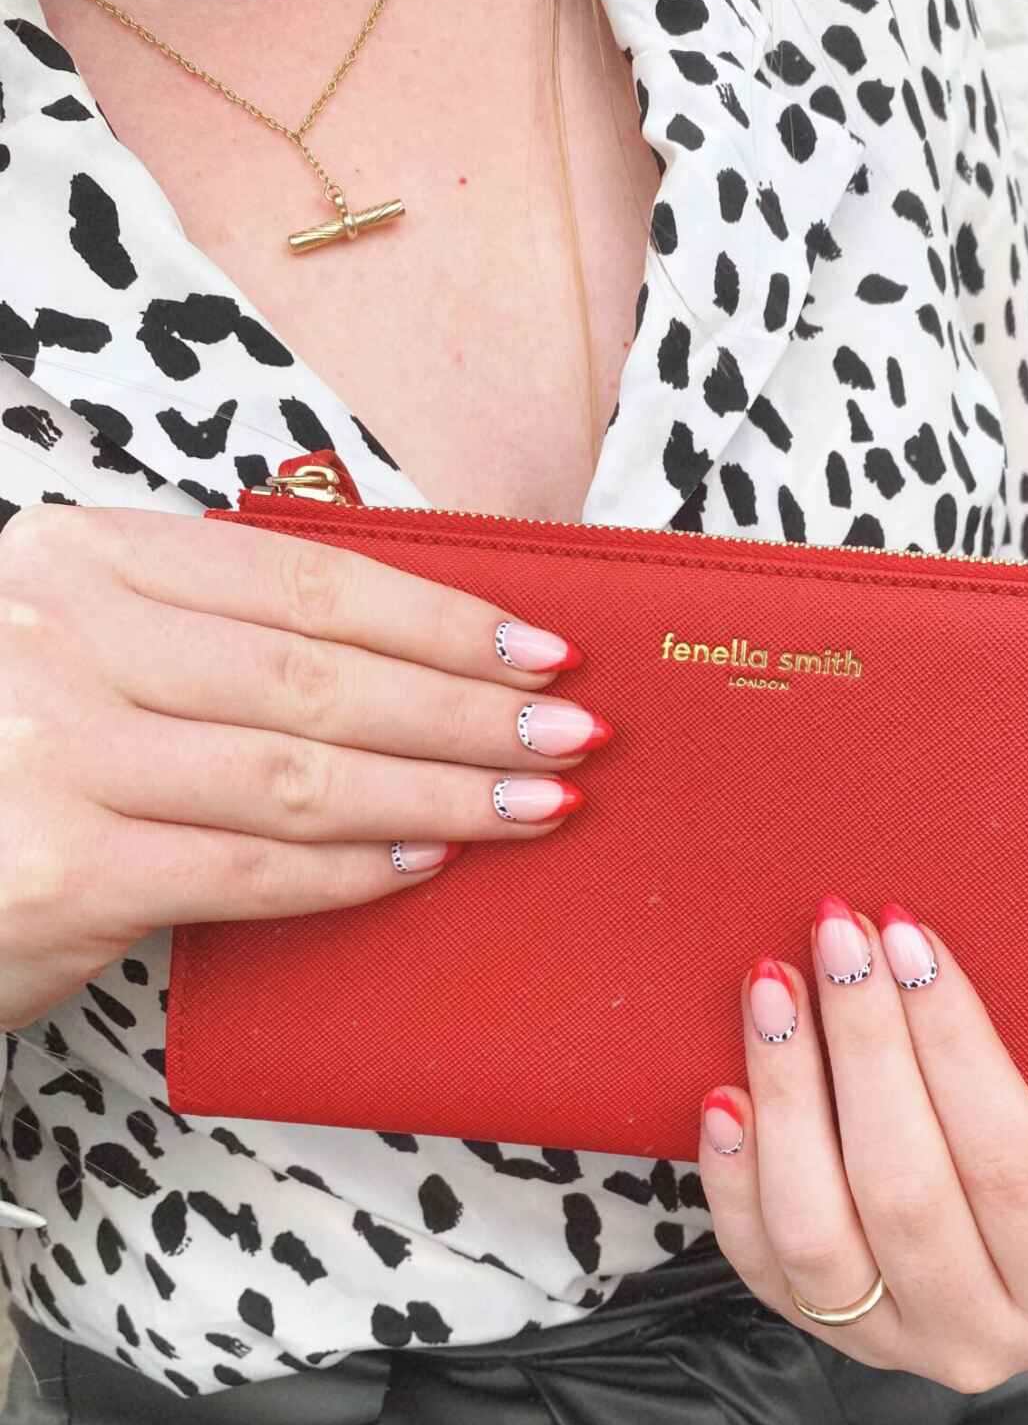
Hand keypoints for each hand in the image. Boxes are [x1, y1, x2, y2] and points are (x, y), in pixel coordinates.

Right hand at [0, 504, 608, 1029]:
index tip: (539, 648)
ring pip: (303, 773)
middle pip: (321, 676)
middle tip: (574, 733)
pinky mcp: (66, 869)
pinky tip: (426, 862)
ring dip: (441, 792)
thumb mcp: (80, 651)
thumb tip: (409, 662)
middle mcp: (62, 635)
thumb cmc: (4, 755)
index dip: (440, 617)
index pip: (304, 582)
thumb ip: (207, 639)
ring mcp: (56, 751)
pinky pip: (252, 868)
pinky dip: (354, 870)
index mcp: (79, 554)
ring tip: (536, 803)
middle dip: (469, 709)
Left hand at [698, 897, 1027, 1392]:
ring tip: (772, 985)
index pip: (1013, 1165)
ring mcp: (892, 1343)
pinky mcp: (816, 1334)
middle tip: (839, 936)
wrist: (1018, 1290)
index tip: (916, 944)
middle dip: (865, 1047)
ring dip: (787, 1094)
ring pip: (817, 1228)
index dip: (958, 1050)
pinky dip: (732, 1175)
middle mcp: (988, 1336)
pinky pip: (756, 1262)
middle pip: (907, 1188)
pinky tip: (723, 1087)